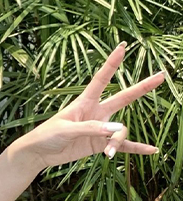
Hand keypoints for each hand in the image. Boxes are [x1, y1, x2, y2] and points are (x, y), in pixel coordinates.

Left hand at [18, 41, 165, 170]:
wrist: (39, 154)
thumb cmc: (47, 135)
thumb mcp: (66, 129)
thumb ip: (90, 128)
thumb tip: (116, 129)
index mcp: (84, 102)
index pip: (101, 79)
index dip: (111, 63)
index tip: (122, 47)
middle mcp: (96, 113)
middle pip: (123, 98)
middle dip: (142, 87)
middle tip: (161, 75)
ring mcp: (100, 129)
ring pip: (120, 131)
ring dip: (117, 142)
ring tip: (107, 153)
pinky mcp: (100, 144)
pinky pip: (122, 146)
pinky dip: (136, 149)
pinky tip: (152, 151)